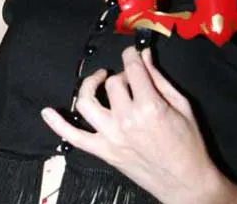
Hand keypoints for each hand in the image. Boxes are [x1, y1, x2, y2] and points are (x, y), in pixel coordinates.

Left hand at [41, 47, 236, 203]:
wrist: (187, 184)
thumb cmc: (189, 144)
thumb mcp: (181, 105)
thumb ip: (158, 78)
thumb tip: (143, 55)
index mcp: (149, 107)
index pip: (131, 69)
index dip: (130, 55)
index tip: (131, 53)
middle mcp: (126, 120)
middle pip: (111, 83)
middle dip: (121, 76)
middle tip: (131, 80)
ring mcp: (111, 136)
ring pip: (87, 101)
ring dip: (89, 86)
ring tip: (98, 79)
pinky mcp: (104, 151)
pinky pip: (74, 137)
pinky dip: (58, 125)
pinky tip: (47, 112)